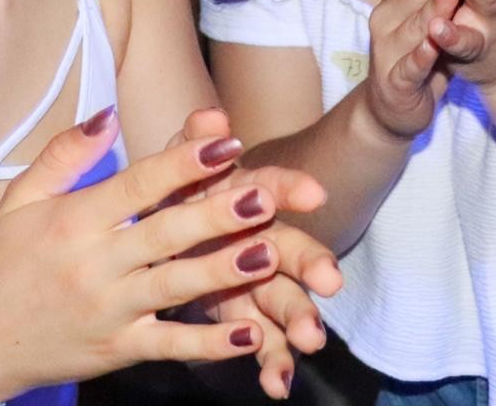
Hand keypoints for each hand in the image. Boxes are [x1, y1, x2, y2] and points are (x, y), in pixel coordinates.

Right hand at [0, 108, 328, 400]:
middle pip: (165, 234)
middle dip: (218, 214)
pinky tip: (248, 334)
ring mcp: (109, 310)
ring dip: (224, 271)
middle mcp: (94, 264)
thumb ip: (65, 154)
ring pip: (175, 287)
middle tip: (266, 194)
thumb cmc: (2, 263)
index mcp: (74, 220)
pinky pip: (169, 346)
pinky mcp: (117, 350)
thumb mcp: (20, 199)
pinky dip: (209, 344)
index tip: (225, 142)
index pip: (137, 186)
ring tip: (270, 253)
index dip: (182, 163)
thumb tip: (110, 115)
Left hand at [168, 109, 340, 399]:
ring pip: (282, 299)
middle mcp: (257, 239)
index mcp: (240, 196)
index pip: (270, 185)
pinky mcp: (242, 319)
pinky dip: (271, 362)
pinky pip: (260, 342)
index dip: (290, 186)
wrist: (164, 233)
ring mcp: (253, 283)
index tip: (313, 192)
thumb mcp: (178, 167)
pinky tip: (277, 384)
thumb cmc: (176, 195)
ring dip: (298, 318)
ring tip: (309, 341)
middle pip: (289, 247)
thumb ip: (192, 144)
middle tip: (331, 280)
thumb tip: (209, 116)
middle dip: (311, 263)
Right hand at [363, 0, 462, 139]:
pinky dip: (422, 54)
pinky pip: (411, 66)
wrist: (393, 107)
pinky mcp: (395, 82)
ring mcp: (389, 48)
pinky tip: (435, 41)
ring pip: (416, 22)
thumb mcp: (430, 11)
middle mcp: (389, 15)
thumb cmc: (422, 51)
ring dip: (434, 4)